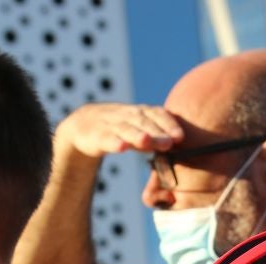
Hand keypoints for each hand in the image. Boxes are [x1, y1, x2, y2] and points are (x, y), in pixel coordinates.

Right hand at [56, 102, 183, 157]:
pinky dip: (113, 142)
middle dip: (157, 131)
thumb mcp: (139, 131)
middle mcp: (126, 116)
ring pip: (125, 129)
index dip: (168, 123)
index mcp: (139, 113)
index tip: (180, 136)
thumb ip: (157, 138)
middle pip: (143, 122)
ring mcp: (110, 124)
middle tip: (170, 142)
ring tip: (147, 142)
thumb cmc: (119, 130)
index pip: (156, 114)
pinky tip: (121, 147)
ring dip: (137, 135)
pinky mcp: (96, 136)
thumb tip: (181, 148)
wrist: (84, 126)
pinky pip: (106, 138)